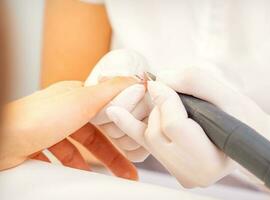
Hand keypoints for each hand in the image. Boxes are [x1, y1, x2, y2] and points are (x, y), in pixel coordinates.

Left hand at [0, 77, 138, 179]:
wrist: (1, 140)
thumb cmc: (38, 117)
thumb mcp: (83, 99)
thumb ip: (110, 90)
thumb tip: (134, 80)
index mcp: (75, 96)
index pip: (105, 111)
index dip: (121, 126)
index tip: (134, 140)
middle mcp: (63, 111)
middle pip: (94, 135)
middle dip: (112, 153)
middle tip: (127, 169)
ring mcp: (50, 129)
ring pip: (78, 149)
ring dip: (93, 164)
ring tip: (107, 178)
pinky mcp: (37, 146)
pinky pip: (60, 158)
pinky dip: (72, 167)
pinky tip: (80, 176)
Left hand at [106, 66, 269, 186]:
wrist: (247, 138)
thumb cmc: (242, 116)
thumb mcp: (226, 93)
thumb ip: (194, 81)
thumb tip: (161, 79)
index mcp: (210, 160)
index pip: (174, 126)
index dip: (165, 100)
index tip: (160, 83)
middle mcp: (192, 173)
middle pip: (157, 132)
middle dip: (159, 106)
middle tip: (169, 92)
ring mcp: (180, 173)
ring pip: (149, 137)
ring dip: (152, 113)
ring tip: (162, 99)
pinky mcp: (172, 167)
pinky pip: (144, 145)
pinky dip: (130, 127)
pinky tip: (115, 112)